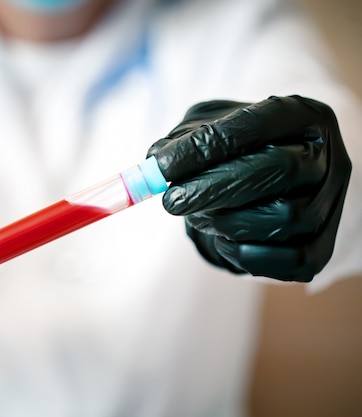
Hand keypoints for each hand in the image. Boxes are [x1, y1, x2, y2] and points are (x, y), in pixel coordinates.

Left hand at [147, 95, 350, 281]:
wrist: (270, 187)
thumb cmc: (235, 150)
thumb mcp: (208, 127)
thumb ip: (183, 138)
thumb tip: (157, 160)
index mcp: (303, 115)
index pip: (259, 122)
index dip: (208, 145)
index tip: (162, 166)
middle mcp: (327, 157)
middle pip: (278, 169)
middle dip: (215, 189)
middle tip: (171, 201)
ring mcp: (331, 204)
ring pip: (283, 217)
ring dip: (227, 221)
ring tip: (199, 216)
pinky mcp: (323, 247)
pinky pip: (289, 260)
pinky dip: (245, 253)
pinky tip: (223, 239)